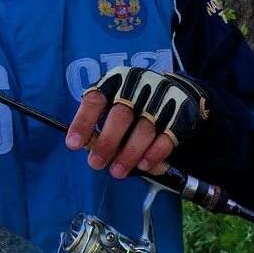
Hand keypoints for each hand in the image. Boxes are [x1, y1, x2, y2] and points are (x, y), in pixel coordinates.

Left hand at [65, 67, 207, 178]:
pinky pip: (167, 138)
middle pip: (121, 116)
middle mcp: (138, 87)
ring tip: (117, 171)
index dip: (83, 122)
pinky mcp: (179, 116)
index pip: (95, 100)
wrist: (174, 91)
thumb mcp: (112, 100)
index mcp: (115, 81)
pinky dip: (154, 153)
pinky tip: (143, 165)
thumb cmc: (131, 100)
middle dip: (107, 142)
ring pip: (144, 130)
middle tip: (95, 163)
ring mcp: (160, 101)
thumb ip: (99, 120)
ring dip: (129, 154)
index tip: (73, 144)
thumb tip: (86, 146)